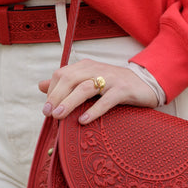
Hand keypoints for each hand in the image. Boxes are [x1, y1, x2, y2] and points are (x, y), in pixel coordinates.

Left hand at [39, 60, 158, 123]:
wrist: (147, 83)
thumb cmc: (114, 85)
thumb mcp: (89, 81)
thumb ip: (66, 83)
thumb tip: (40, 86)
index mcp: (86, 66)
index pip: (62, 74)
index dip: (52, 91)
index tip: (46, 109)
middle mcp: (96, 69)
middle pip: (70, 79)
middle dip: (56, 96)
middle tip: (48, 114)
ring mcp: (110, 79)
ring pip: (84, 88)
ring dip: (69, 102)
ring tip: (58, 116)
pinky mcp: (123, 90)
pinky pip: (106, 100)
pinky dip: (93, 110)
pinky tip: (83, 120)